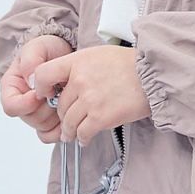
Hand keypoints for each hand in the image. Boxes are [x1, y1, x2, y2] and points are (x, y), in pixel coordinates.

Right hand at [0, 35, 74, 143]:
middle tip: (59, 90)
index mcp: (12, 88)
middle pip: (30, 118)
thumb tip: (31, 79)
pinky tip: (71, 111)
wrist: (65, 53)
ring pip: (44, 126)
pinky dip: (62, 126)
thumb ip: (31, 60)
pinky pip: (53, 134)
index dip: (25, 104)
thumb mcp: (37, 47)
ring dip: (58, 113)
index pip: (11, 106)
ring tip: (67, 95)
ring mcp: (38, 114)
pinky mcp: (52, 121)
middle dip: (47, 106)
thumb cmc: (47, 50)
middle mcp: (23, 104)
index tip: (39, 94)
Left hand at [31, 45, 151, 146]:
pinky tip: (86, 137)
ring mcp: (90, 99)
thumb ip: (78, 67)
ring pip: (68, 122)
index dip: (41, 88)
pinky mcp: (100, 117)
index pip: (43, 75)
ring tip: (76, 132)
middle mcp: (80, 80)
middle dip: (65, 114)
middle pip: (59, 105)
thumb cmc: (130, 64)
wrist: (153, 75)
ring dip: (71, 131)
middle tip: (72, 118)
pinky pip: (82, 134)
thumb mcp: (99, 54)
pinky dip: (83, 138)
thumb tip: (62, 83)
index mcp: (78, 61)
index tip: (47, 95)